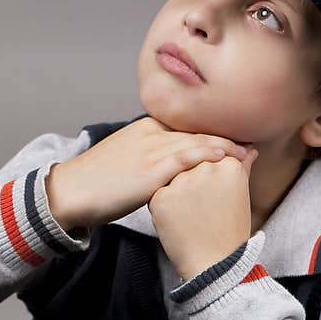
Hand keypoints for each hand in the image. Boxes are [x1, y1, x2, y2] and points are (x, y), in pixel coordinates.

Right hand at [46, 116, 249, 231]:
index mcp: (143, 129)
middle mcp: (150, 133)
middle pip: (195, 131)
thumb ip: (146, 157)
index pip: (185, 127)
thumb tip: (165, 168)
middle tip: (250, 143)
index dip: (211, 132)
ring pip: (196, 141)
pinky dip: (209, 153)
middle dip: (225, 136)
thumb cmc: (94, 182)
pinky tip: (227, 156)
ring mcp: (151, 149)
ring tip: (249, 151)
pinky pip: (187, 157)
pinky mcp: (151, 168)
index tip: (233, 139)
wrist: (70, 192)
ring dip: (226, 145)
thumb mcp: (123, 160)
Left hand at [148, 148, 258, 280]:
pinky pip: (158, 194)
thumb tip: (249, 148)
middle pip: (190, 165)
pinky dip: (164, 207)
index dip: (209, 178)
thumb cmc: (229, 229)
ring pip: (172, 178)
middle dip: (192, 183)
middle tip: (202, 209)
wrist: (214, 264)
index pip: (210, 156)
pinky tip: (178, 221)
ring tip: (192, 216)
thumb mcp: (241, 194)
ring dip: (177, 193)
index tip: (214, 196)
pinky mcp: (161, 197)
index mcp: (228, 165)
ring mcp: (181, 182)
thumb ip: (242, 166)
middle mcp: (205, 168)